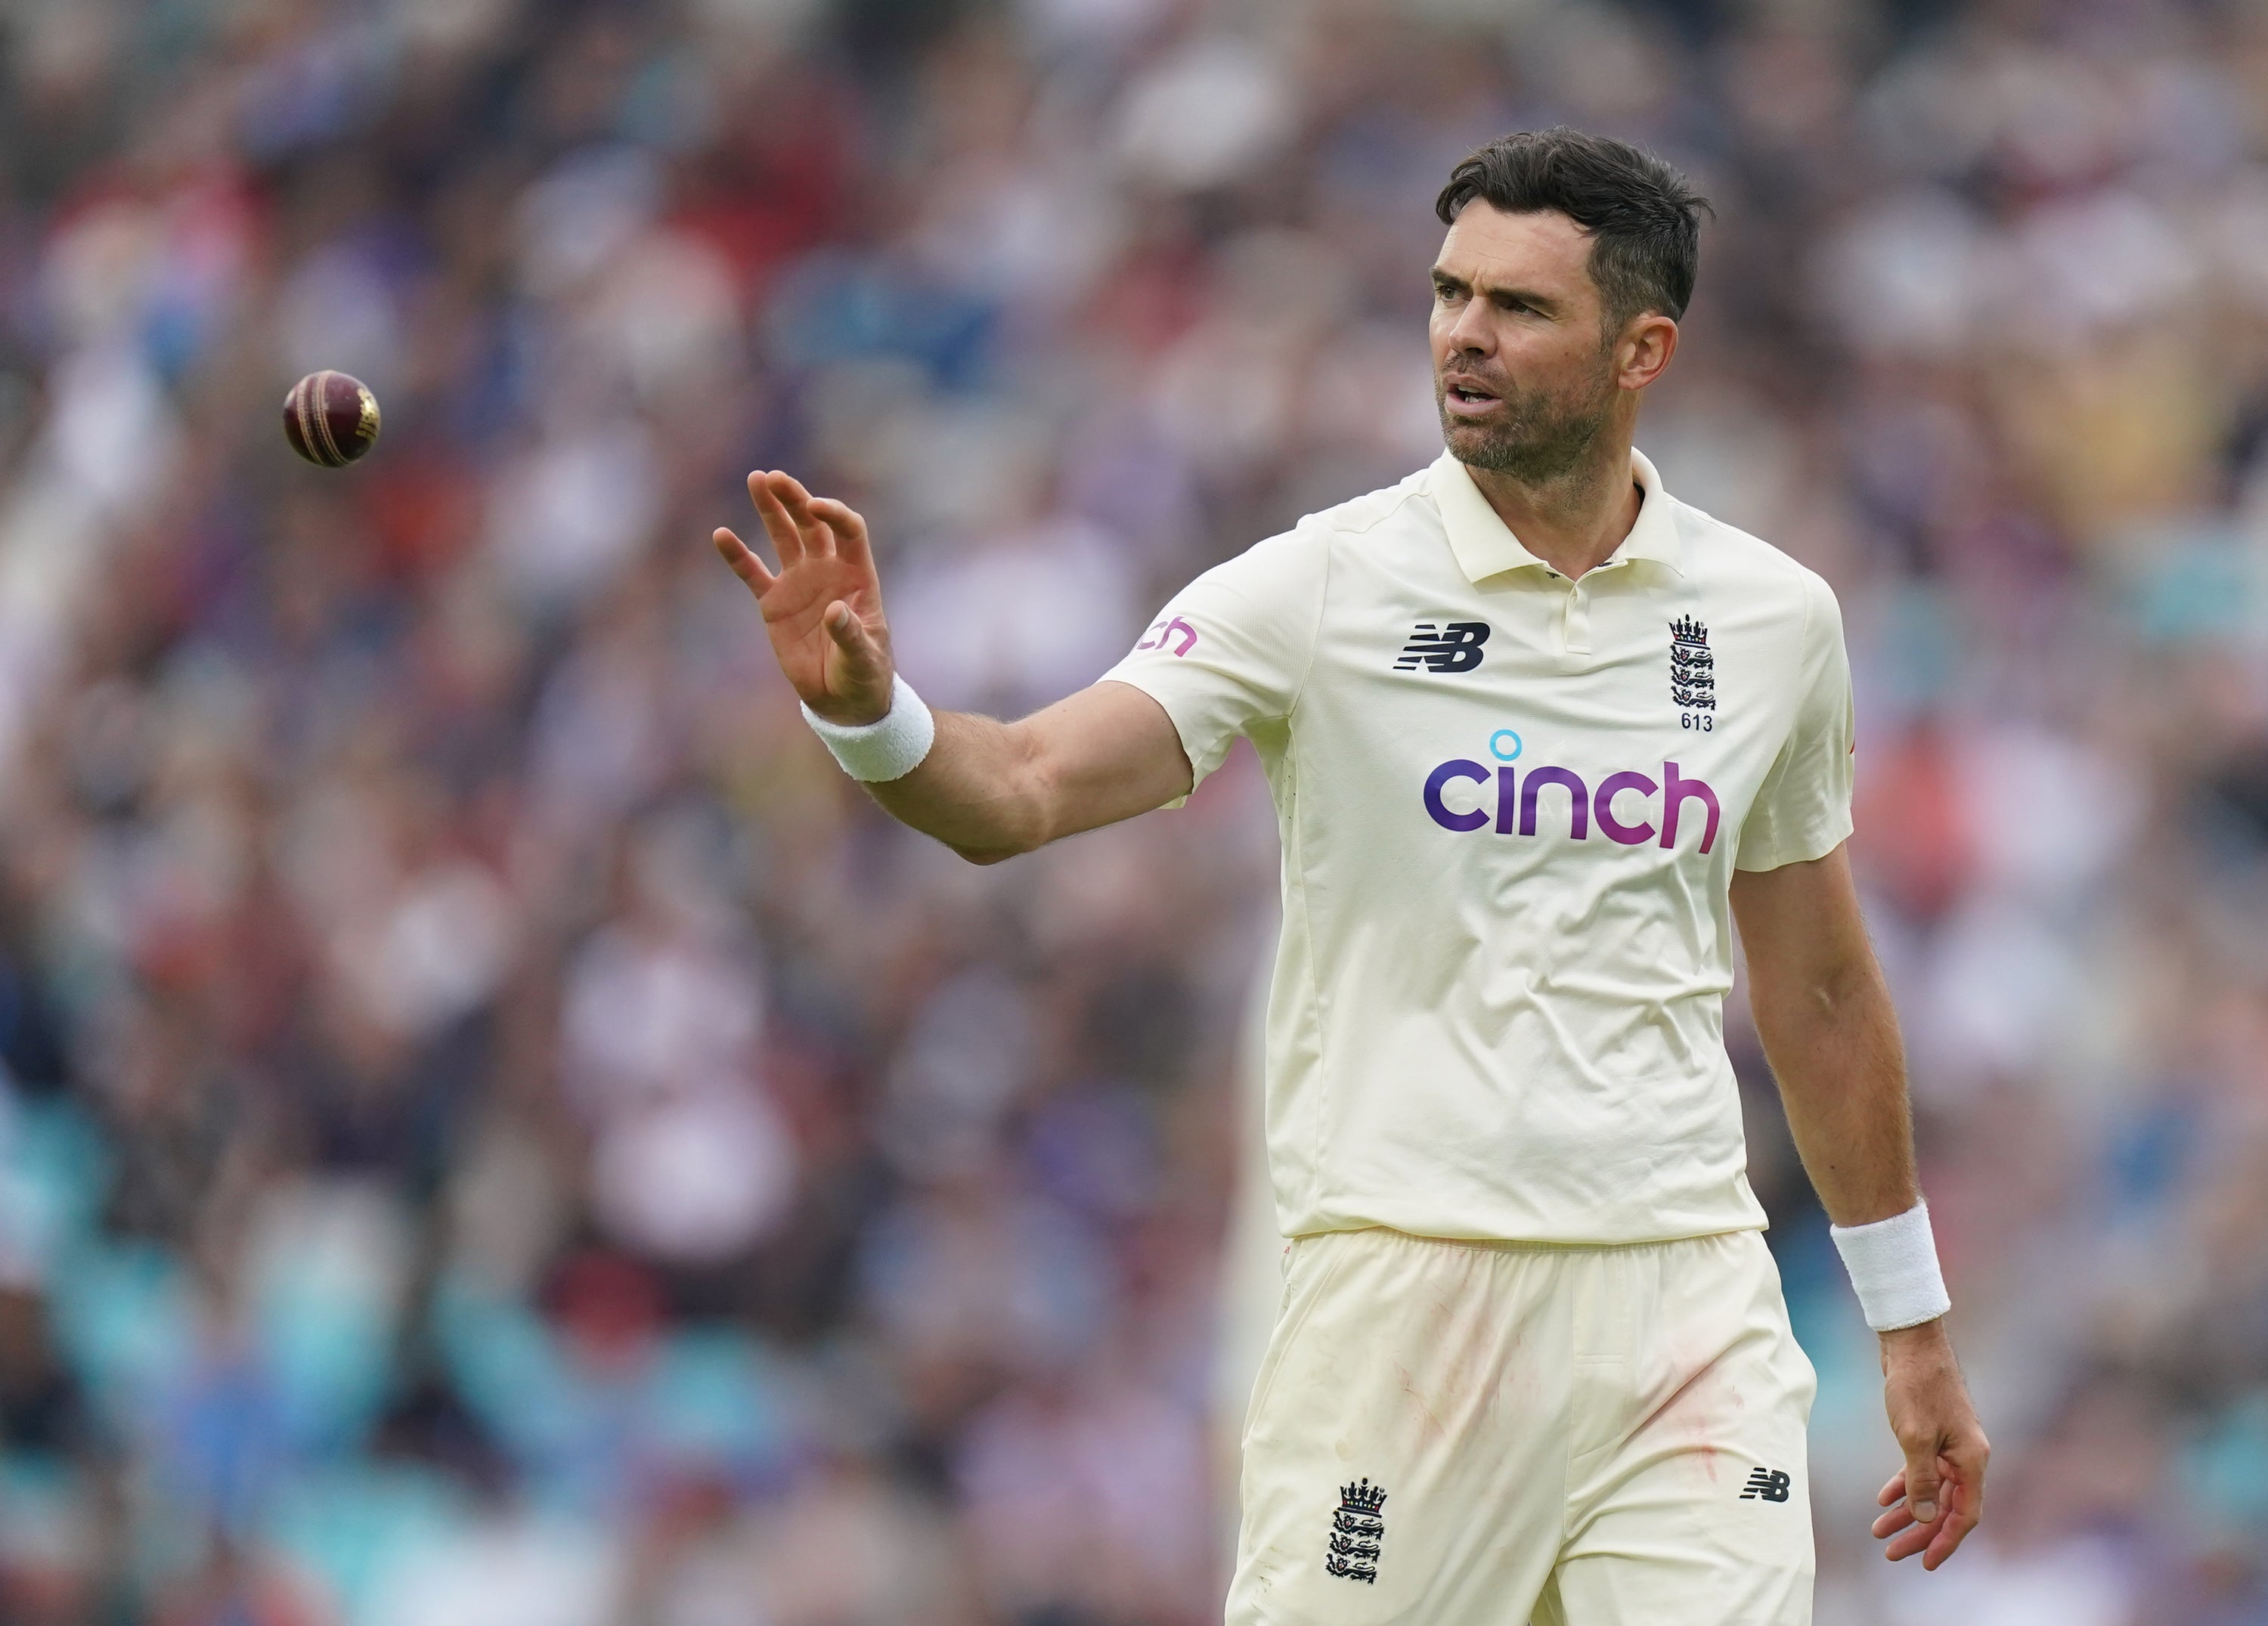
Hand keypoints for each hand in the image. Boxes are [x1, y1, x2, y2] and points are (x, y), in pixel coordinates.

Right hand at [714, 471, 893, 724]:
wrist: (842, 699)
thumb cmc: (864, 675)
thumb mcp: (864, 658)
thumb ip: (851, 635)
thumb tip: (835, 612)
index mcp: (857, 576)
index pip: (848, 531)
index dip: (833, 514)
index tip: (815, 507)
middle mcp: (828, 571)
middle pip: (812, 524)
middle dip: (796, 499)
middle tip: (773, 478)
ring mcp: (800, 583)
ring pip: (784, 537)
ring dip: (771, 509)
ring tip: (757, 480)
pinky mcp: (775, 602)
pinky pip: (753, 573)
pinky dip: (738, 555)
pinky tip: (721, 535)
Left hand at [1871, 1319, 1988, 1568]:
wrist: (1911, 1342)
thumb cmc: (1917, 1385)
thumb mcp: (1914, 1437)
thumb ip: (1921, 1479)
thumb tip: (1923, 1517)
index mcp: (1971, 1460)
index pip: (1964, 1514)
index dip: (1945, 1541)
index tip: (1925, 1563)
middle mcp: (1966, 1456)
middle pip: (1946, 1507)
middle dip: (1919, 1532)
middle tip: (1891, 1552)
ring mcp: (1950, 1445)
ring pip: (1932, 1490)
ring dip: (1907, 1511)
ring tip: (1879, 1531)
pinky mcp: (1932, 1434)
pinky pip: (1922, 1470)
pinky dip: (1904, 1485)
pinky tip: (1883, 1498)